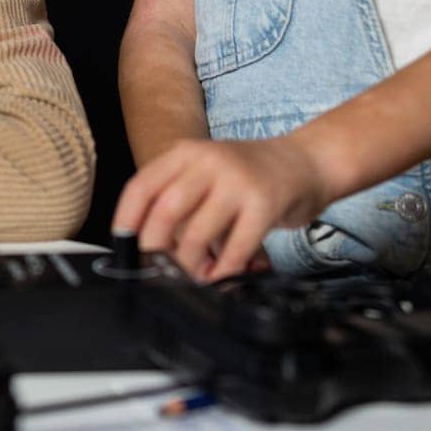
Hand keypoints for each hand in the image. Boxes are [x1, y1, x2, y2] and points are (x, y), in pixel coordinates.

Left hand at [112, 135, 331, 281]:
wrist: (306, 161)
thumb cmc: (249, 175)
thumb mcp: (205, 171)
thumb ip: (177, 195)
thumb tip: (145, 241)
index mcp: (185, 153)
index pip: (141, 186)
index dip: (126, 219)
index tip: (123, 245)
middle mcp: (208, 162)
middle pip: (165, 211)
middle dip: (156, 247)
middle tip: (159, 268)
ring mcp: (236, 181)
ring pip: (197, 232)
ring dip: (191, 263)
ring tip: (195, 274)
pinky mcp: (264, 204)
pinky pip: (236, 245)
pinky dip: (224, 268)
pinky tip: (221, 276)